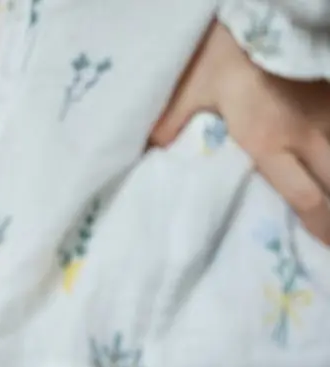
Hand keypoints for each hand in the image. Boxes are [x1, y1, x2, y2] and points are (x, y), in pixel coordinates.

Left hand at [150, 21, 329, 243]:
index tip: (323, 247)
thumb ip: (170, 126)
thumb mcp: (186, 90)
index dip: (318, 224)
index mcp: (269, 139)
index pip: (303, 195)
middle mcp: (308, 132)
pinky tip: (329, 163)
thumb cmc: (221, 50)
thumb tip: (149, 154)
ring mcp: (329, 110)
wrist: (262, 6)